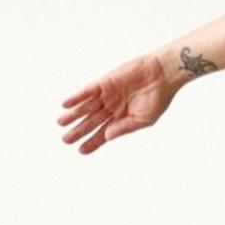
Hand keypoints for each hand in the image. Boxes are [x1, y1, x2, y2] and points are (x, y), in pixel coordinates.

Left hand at [58, 53, 177, 153]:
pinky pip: (87, 91)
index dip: (92, 142)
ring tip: (61, 123)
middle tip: (66, 139)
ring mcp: (107, 95)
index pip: (103, 133)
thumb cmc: (158, 97)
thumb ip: (126, 128)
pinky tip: (66, 104)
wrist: (163, 74)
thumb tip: (107, 136)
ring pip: (86, 107)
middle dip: (79, 131)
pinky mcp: (104, 83)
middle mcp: (112, 107)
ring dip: (73, 115)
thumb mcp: (145, 119)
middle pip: (91, 121)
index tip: (81, 150)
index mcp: (122, 118)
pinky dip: (77, 97)